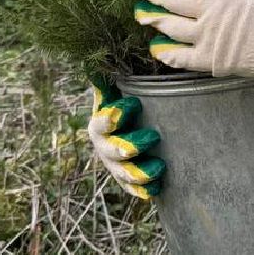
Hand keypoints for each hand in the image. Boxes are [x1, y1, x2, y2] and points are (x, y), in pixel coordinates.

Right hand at [86, 76, 164, 199]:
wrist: (129, 130)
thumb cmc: (126, 107)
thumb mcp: (117, 93)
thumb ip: (108, 83)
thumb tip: (93, 64)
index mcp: (99, 125)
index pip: (102, 122)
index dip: (114, 116)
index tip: (134, 104)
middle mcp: (104, 147)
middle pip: (112, 151)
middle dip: (130, 146)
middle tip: (153, 136)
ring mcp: (115, 166)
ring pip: (123, 174)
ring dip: (140, 172)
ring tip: (160, 166)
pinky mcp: (127, 180)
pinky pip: (133, 189)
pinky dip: (143, 190)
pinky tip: (156, 189)